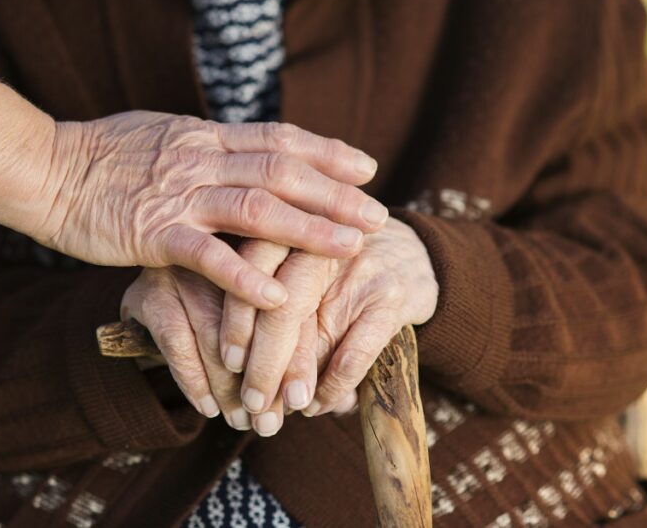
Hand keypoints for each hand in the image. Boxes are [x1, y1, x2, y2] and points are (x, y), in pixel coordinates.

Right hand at [42, 112, 387, 308]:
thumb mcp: (161, 134)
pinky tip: (280, 297)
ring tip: (351, 248)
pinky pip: (209, 255)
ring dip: (309, 230)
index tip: (366, 166)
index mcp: (205, 136)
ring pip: (258, 209)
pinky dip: (246, 275)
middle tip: (378, 214)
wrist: (45, 170)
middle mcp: (201, 160)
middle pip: (282, 172)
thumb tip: (242, 148)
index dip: (326, 152)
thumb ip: (205, 144)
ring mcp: (179, 196)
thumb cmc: (101, 156)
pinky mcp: (154, 234)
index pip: (278, 139)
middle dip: (335, 194)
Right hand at [121, 259, 289, 431]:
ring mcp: (184, 269)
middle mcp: (226, 251)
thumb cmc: (235, 300)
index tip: (299, 401)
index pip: (286, 309)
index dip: (294, 360)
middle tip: (268, 423)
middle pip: (250, 323)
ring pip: (213, 338)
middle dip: (259, 381)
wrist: (157, 263)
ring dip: (227, 389)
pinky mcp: (151, 291)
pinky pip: (177, 344)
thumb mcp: (273, 308)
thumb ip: (295, 339)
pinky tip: (208, 407)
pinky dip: (194, 381)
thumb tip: (319, 400)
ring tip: (241, 421)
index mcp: (268, 248)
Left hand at [221, 218, 437, 419]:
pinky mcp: (392, 299)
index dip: (236, 321)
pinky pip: (354, 352)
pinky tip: (320, 404)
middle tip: (252, 404)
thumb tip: (247, 379)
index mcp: (289, 234)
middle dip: (262, 365)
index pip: (250, 272)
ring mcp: (358, 271)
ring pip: (313, 333)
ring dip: (292, 380)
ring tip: (279, 412)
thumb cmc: (342, 273)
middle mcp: (320, 247)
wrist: (417, 255)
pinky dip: (333, 385)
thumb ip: (274, 314)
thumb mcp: (305, 277)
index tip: (229, 363)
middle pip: (279, 309)